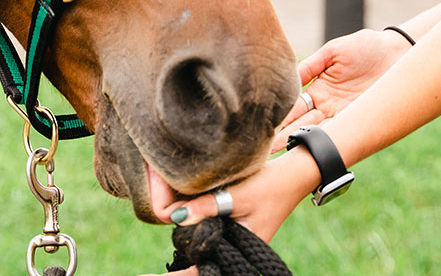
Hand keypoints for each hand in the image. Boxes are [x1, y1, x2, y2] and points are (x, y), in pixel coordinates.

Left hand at [139, 146, 320, 275]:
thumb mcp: (236, 194)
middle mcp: (233, 252)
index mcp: (237, 252)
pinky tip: (183, 215)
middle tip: (147, 263)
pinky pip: (207, 234)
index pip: (198, 272)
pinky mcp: (230, 230)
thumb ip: (206, 206)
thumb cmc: (269, 186)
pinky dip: (195, 226)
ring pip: (200, 248)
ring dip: (186, 239)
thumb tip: (174, 216)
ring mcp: (232, 242)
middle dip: (177, 254)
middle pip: (196, 261)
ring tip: (161, 232)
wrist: (293, 176)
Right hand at [272, 27, 410, 149]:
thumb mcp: (333, 51)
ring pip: (318, 132)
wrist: (396, 51)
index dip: (279, 116)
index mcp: (317, 89)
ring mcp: (343, 115)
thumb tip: (288, 77)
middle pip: (301, 124)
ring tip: (280, 154)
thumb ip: (310, 65)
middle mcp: (327, 106)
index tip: (262, 126)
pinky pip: (340, 132)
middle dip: (283, 136)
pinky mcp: (360, 119)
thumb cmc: (365, 47)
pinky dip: (326, 139)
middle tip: (263, 149)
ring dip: (301, 142)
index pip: (294, 107)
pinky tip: (310, 147)